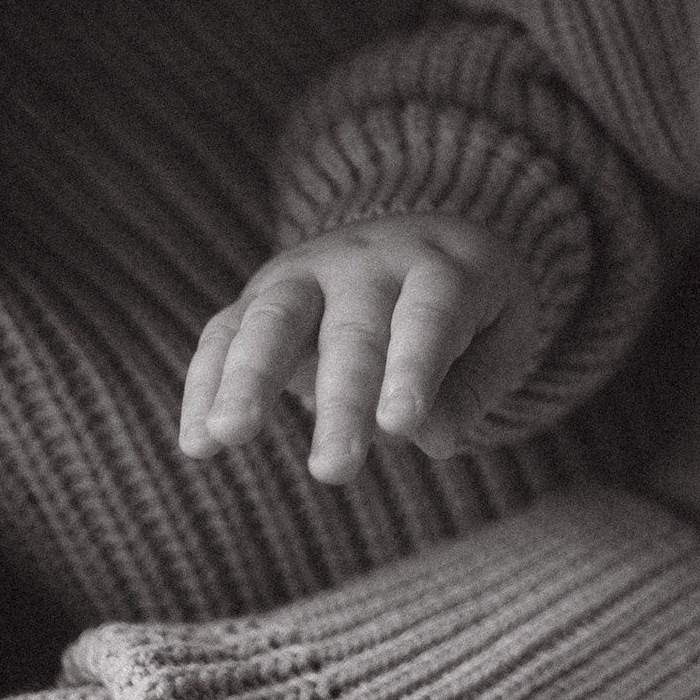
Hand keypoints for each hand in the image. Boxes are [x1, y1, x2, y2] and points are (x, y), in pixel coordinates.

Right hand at [182, 214, 533, 485]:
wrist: (423, 229)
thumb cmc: (471, 304)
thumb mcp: (502, 333)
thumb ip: (472, 388)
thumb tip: (431, 438)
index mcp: (439, 268)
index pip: (427, 317)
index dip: (414, 368)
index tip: (402, 425)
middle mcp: (368, 263)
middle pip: (351, 329)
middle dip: (340, 399)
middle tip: (333, 471)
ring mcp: (306, 273)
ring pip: (272, 318)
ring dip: (248, 377)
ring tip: (228, 436)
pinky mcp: (260, 294)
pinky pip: (225, 333)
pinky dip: (206, 384)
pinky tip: (197, 444)